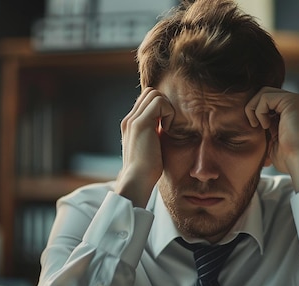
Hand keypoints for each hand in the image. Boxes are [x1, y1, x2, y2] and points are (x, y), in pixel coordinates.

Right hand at [115, 87, 173, 206]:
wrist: (137, 180)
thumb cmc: (148, 170)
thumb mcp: (151, 147)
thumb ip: (154, 134)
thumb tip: (165, 127)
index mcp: (130, 124)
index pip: (147, 101)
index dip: (161, 108)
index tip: (166, 126)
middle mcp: (129, 119)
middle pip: (151, 92)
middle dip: (164, 105)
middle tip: (168, 125)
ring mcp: (133, 120)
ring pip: (154, 94)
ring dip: (167, 108)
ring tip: (166, 127)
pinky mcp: (140, 123)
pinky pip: (160, 102)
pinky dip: (168, 113)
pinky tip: (166, 129)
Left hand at [245, 87, 298, 190]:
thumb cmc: (289, 158)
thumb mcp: (275, 139)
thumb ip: (269, 126)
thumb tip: (253, 123)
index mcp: (298, 110)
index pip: (271, 101)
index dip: (259, 113)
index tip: (259, 130)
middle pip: (266, 93)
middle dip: (254, 108)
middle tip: (254, 126)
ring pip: (264, 92)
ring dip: (254, 109)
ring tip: (259, 126)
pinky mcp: (293, 100)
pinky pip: (265, 97)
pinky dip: (259, 111)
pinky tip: (266, 126)